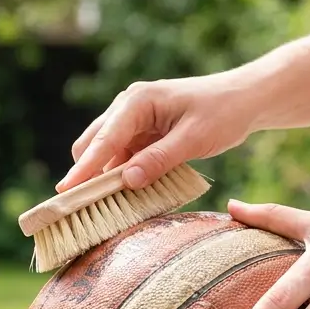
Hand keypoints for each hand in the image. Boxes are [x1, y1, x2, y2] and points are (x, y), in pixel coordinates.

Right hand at [57, 71, 259, 192]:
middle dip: (87, 175)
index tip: (65, 193)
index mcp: (137, 101)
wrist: (244, 99)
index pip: (103, 139)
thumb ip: (159, 160)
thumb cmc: (223, 113)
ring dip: (106, 178)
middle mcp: (128, 107)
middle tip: (82, 209)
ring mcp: (132, 120)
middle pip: (93, 145)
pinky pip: (122, 158)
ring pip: (105, 154)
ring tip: (105, 208)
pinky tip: (128, 196)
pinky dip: (122, 176)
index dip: (84, 169)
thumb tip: (125, 181)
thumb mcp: (194, 139)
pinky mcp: (141, 133)